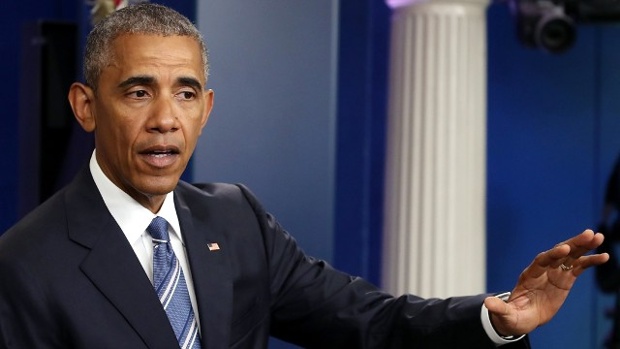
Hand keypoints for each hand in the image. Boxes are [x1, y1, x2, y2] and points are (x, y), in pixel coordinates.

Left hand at [484, 229, 608, 336]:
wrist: (522, 317)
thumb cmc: (514, 315)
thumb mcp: (506, 314)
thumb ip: (500, 308)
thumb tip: (487, 304)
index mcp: (529, 275)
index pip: (541, 261)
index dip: (552, 254)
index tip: (564, 249)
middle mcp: (543, 270)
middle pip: (558, 253)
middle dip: (572, 243)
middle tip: (588, 234)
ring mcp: (555, 273)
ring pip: (570, 256)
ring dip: (584, 246)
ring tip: (598, 237)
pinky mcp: (565, 279)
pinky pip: (579, 267)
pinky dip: (590, 261)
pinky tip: (603, 256)